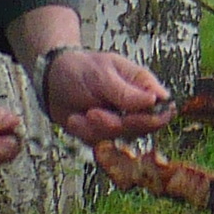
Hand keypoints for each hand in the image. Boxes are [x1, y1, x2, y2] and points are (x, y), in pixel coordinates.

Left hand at [45, 47, 171, 141]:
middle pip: (141, 129)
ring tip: (82, 115)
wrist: (51, 81)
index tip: (131, 117)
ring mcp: (120, 123)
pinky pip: (99, 143)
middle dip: (115, 124)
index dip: (152, 119)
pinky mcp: (103, 135)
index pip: (162, 110)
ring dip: (96, 129)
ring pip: (119, 138)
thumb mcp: (102, 75)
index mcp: (143, 88)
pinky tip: (75, 120)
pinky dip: (84, 133)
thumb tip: (155, 100)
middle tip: (93, 113)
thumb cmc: (81, 70)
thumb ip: (126, 92)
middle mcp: (135, 108)